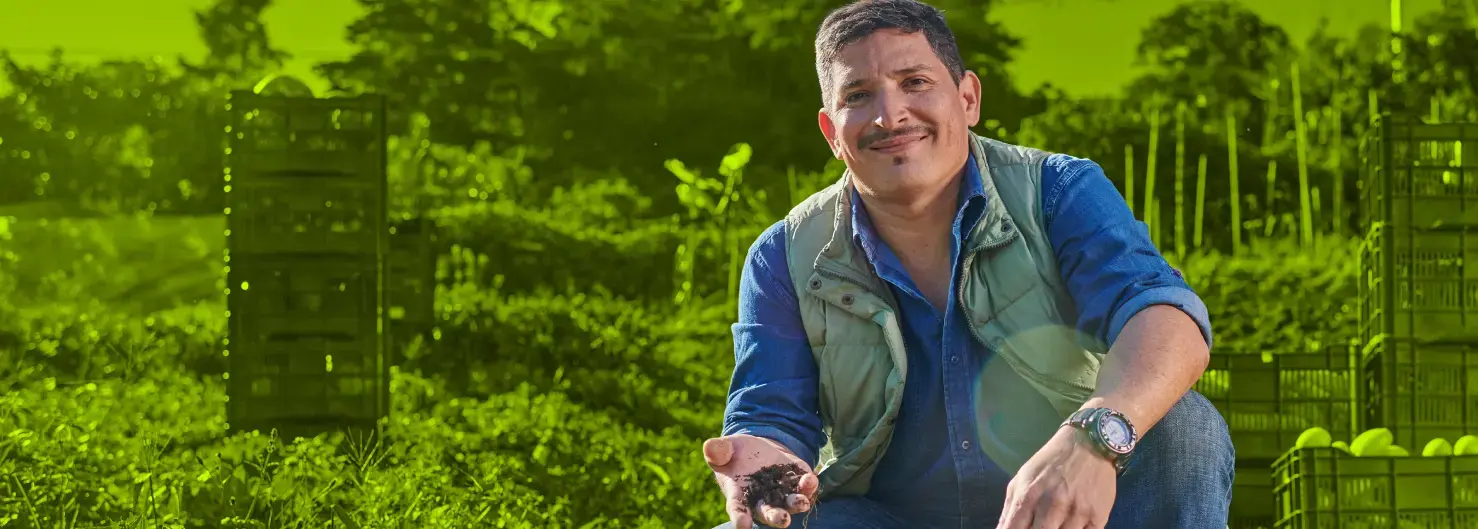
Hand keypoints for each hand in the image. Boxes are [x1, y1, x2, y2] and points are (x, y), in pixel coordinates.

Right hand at [703, 434, 818, 528]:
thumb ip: (718, 450)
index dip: (739, 518)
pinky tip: (810, 480)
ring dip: (796, 504)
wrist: (758, 448)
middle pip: (768, 513)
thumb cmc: (734, 453)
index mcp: (739, 495)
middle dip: (776, 517)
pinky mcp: (796, 481)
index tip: (742, 525)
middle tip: (783, 520)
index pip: (738, 509)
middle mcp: (761, 499)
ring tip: (802, 502)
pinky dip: (809, 485)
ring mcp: (781, 492)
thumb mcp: (725, 448)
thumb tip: (710, 448)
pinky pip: (804, 487)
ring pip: (789, 503)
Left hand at [997, 426, 1117, 528]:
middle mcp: (1053, 505)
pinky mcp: (1098, 517)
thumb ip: (1010, 508)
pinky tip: (1072, 523)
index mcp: (1029, 495)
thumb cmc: (1050, 463)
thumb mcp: (1022, 478)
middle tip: (1039, 525)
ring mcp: (1077, 512)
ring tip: (1055, 522)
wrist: (1088, 444)